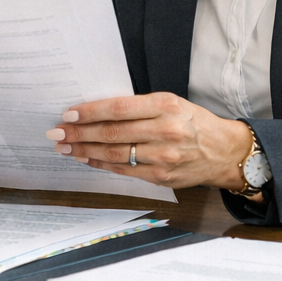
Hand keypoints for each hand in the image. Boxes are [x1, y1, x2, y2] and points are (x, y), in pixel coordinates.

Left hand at [47, 92, 254, 189]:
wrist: (225, 152)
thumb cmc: (193, 122)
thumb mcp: (171, 103)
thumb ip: (138, 107)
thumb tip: (96, 111)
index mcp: (165, 106)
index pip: (118, 108)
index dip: (90, 112)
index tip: (68, 113)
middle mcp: (165, 131)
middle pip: (112, 133)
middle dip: (79, 133)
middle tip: (56, 132)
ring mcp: (163, 157)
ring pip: (114, 154)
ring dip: (85, 150)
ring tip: (65, 147)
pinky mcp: (162, 177)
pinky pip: (124, 170)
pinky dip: (101, 164)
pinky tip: (86, 158)